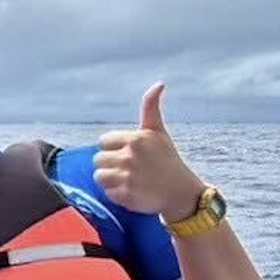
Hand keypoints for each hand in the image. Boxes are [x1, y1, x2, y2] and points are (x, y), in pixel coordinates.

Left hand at [94, 83, 204, 218]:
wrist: (181, 192)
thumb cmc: (168, 159)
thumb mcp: (159, 132)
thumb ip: (151, 108)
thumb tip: (159, 84)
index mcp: (136, 139)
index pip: (103, 141)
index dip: (114, 148)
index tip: (129, 153)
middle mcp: (130, 157)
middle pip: (98, 159)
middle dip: (111, 163)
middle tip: (129, 168)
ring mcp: (127, 177)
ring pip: (99, 176)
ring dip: (110, 179)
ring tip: (128, 179)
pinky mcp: (125, 195)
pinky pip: (107, 193)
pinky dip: (117, 194)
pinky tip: (132, 190)